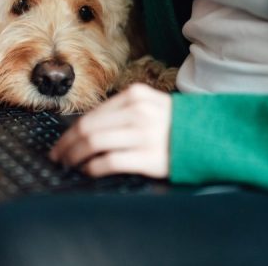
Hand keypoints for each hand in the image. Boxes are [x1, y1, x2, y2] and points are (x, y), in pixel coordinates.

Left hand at [49, 83, 171, 178]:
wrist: (209, 136)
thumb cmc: (174, 124)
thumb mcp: (149, 105)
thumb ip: (122, 112)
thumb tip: (85, 129)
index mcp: (135, 96)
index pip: (92, 115)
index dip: (70, 131)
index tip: (61, 143)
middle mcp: (137, 112)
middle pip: (88, 128)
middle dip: (67, 145)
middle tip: (58, 157)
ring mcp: (143, 134)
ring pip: (94, 144)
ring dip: (75, 157)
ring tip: (69, 165)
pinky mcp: (148, 156)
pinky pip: (110, 161)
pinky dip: (93, 167)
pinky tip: (89, 171)